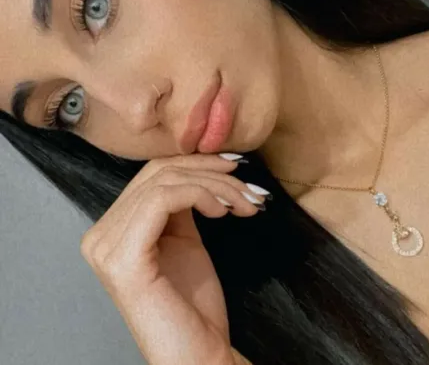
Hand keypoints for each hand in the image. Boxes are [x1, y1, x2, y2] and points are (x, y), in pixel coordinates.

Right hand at [80, 153, 264, 364]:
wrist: (197, 354)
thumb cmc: (193, 303)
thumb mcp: (184, 240)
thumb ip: (181, 204)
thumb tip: (201, 167)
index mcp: (112, 230)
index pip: (152, 175)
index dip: (195, 162)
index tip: (235, 166)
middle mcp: (99, 236)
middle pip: (157, 174)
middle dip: (210, 172)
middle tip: (248, 188)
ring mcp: (106, 247)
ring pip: (164, 183)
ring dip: (214, 186)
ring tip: (244, 203)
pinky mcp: (122, 258)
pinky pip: (163, 201)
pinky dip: (200, 195)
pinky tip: (223, 211)